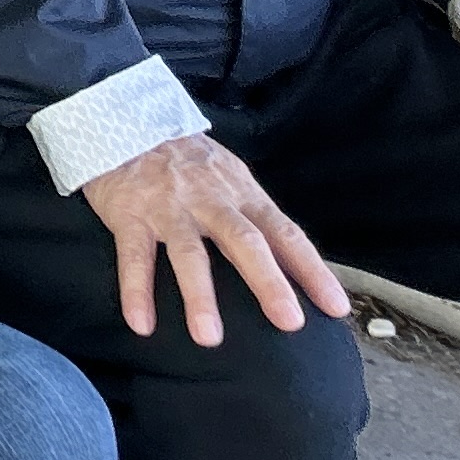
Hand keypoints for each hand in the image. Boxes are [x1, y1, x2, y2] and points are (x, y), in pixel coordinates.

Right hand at [80, 134, 349, 345]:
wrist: (123, 121)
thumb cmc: (185, 160)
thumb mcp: (228, 177)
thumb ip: (252, 215)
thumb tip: (289, 263)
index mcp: (240, 193)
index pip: (284, 233)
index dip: (311, 269)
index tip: (336, 307)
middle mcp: (209, 201)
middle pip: (244, 241)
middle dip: (268, 282)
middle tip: (289, 322)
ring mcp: (168, 208)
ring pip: (188, 253)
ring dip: (199, 296)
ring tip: (208, 338)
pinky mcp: (129, 214)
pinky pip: (134, 257)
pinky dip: (136, 291)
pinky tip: (142, 324)